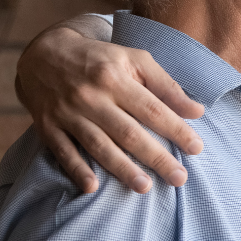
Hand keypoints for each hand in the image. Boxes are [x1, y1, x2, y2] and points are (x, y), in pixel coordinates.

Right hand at [16, 19, 204, 193]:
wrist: (44, 53)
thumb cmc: (101, 59)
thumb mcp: (135, 59)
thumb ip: (166, 85)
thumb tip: (196, 111)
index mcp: (116, 78)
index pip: (152, 109)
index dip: (176, 130)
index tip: (196, 148)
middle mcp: (92, 97)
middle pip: (128, 132)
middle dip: (156, 157)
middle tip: (179, 178)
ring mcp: (68, 113)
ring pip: (98, 145)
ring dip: (122, 169)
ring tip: (145, 188)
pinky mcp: (48, 127)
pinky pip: (63, 152)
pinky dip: (76, 170)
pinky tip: (92, 187)